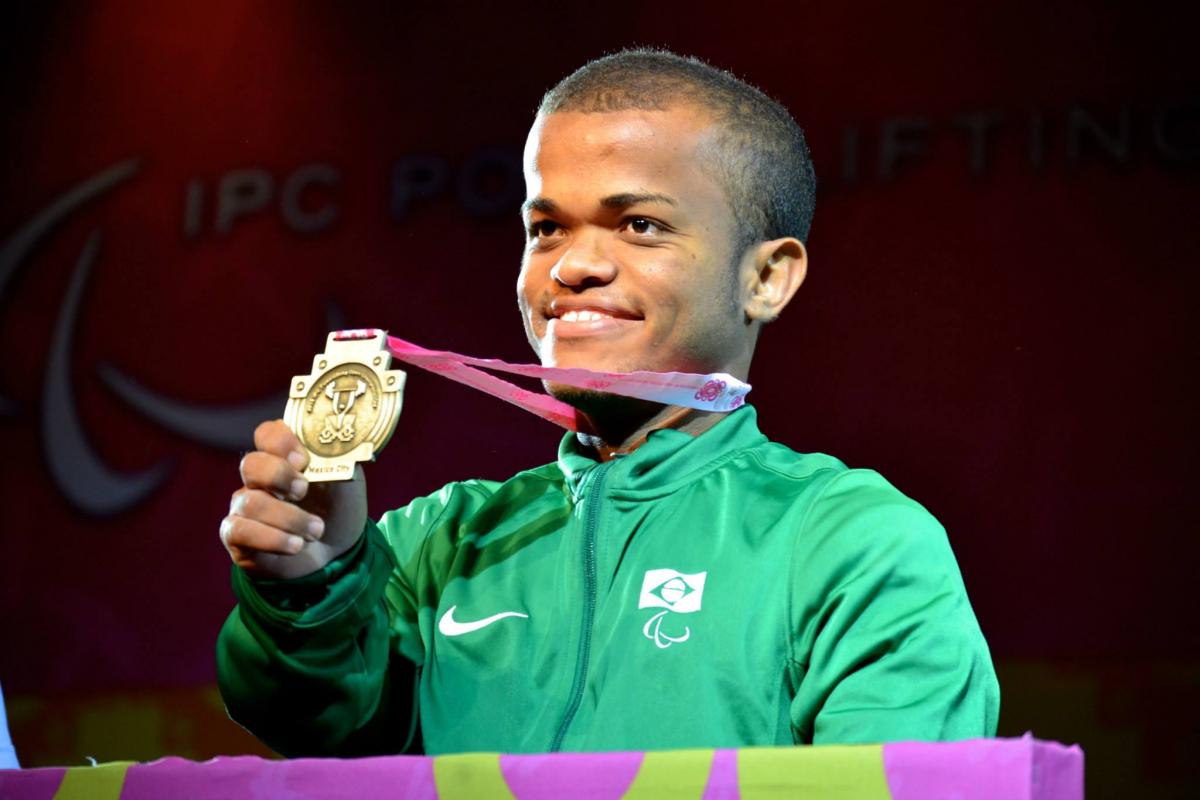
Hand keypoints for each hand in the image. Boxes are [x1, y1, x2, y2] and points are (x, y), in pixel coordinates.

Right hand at [220, 420, 367, 579]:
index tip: (304, 460)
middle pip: (251, 464)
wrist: (337, 550)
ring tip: (316, 531)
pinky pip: (240, 531)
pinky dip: (272, 539)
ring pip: (251, 503)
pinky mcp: (237, 536)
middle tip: (303, 491)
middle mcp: (259, 478)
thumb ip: (339, 456)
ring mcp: (244, 506)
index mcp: (284, 456)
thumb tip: (337, 439)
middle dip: (279, 477)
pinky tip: (296, 545)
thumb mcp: (348, 478)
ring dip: (289, 518)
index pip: (267, 434)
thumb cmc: (337, 507)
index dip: (281, 442)